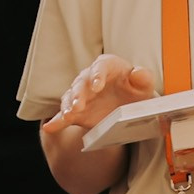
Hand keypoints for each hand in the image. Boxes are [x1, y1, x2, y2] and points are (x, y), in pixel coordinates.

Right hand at [42, 55, 156, 137]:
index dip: (97, 75)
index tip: (97, 86)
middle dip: (79, 94)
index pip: (100, 67)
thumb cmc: (136, 90)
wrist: (130, 106)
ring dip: (68, 106)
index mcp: (107, 66)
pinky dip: (57, 121)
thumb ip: (143, 77)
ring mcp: (81, 95)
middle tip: (78, 105)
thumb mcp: (144, 85)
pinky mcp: (77, 111)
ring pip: (70, 97)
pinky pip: (64, 115)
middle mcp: (90, 78)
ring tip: (68, 115)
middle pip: (81, 83)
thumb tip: (137, 73)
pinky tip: (49, 128)